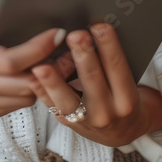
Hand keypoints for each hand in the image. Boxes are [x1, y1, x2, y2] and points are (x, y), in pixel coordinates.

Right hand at [0, 0, 69, 117]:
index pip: (8, 61)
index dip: (38, 50)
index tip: (58, 34)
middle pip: (20, 84)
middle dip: (50, 68)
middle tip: (70, 50)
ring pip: (23, 98)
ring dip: (45, 81)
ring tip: (59, 60)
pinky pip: (18, 105)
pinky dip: (33, 90)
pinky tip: (40, 72)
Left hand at [29, 22, 161, 145]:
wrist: (121, 134)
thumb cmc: (124, 99)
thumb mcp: (128, 83)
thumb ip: (113, 63)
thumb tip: (95, 30)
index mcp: (126, 99)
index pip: (117, 67)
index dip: (109, 46)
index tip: (100, 27)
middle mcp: (107, 112)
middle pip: (93, 80)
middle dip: (83, 56)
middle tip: (76, 36)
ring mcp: (86, 121)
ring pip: (67, 99)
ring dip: (54, 81)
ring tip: (44, 65)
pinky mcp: (67, 122)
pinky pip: (51, 106)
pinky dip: (41, 92)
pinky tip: (32, 78)